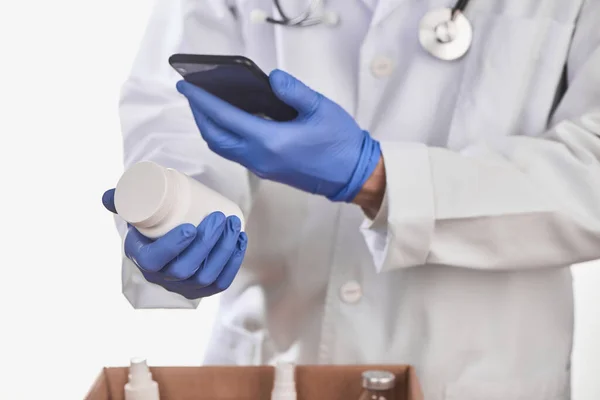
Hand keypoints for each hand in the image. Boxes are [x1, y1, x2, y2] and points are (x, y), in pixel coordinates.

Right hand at [102, 189, 246, 299]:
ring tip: (233, 224)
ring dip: (224, 250)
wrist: (170, 236)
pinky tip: (241, 240)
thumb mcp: (136, 209)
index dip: (174, 247)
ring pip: (207, 276)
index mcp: (142, 259)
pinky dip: (234, 261)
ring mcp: (185, 286)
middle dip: (207, 244)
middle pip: (186, 269)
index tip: (191, 227)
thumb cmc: (154, 220)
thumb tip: (108, 197)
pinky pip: (222, 282)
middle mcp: (163, 279)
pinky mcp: (205, 288)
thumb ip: (122, 199)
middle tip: (219, 217)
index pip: (155, 261)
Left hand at [176, 69, 381, 202]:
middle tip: (193, 95)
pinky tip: (230, 122)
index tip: (187, 87)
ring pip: (223, 148)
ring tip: (207, 107)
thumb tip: (271, 79)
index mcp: (270, 141)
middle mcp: (259, 158)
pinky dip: (225, 137)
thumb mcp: (320, 109)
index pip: (225, 118)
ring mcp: (262, 168)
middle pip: (215, 138)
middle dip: (199, 116)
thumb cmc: (340, 143)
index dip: (203, 101)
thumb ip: (292, 91)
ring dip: (210, 128)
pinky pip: (236, 154)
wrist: (353, 176)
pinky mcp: (268, 171)